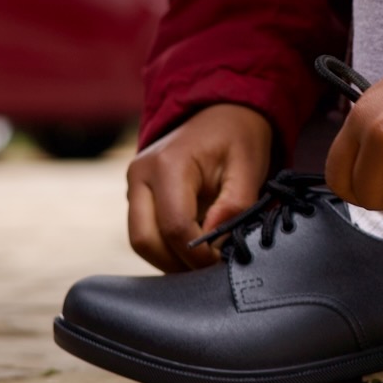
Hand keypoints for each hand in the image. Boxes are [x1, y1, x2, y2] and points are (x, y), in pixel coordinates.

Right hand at [126, 104, 272, 271]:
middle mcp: (141, 175)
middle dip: (178, 263)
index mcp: (168, 164)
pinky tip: (193, 247)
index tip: (223, 261)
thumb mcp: (248, 165)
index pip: (174, 226)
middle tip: (210, 268)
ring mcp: (134, 186)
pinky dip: (166, 248)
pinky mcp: (137, 196)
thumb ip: (235, 204)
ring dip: (170, 259)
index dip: (198, 254)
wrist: (221, 113)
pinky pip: (144, 233)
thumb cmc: (237, 138)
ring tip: (205, 257)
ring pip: (140, 241)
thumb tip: (215, 241)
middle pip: (145, 240)